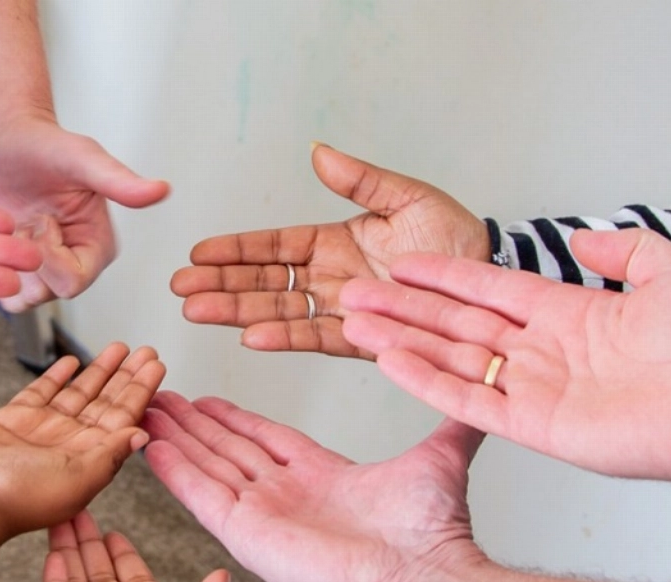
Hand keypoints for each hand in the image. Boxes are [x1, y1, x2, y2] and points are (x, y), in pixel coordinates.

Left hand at [0, 113, 169, 311]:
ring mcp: (44, 267)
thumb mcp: (82, 158)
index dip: (50, 256)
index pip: (75, 281)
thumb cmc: (44, 144)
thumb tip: (160, 190)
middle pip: (50, 292)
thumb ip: (119, 180)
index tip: (41, 219)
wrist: (4, 138)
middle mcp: (75, 260)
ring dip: (8, 261)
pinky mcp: (18, 268)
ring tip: (11, 224)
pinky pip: (6, 293)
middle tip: (23, 219)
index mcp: (97, 244)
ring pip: (26, 297)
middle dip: (27, 256)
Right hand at [0, 342, 165, 538]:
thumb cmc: (19, 498)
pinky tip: (72, 362)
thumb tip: (142, 434)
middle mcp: (70, 444)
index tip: (157, 365)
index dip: (142, 391)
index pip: (124, 418)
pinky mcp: (14, 419)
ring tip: (119, 348)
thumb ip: (110, 455)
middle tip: (147, 349)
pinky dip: (58, 376)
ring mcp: (43, 430)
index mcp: (90, 459)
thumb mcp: (77, 480)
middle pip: (107, 402)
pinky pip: (43, 392)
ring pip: (79, 393)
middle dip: (127, 376)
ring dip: (100, 371)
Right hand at [142, 392, 483, 581]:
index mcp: (324, 482)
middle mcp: (288, 499)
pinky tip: (148, 446)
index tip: (205, 400)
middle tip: (161, 398)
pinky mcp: (246, 534)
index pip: (266, 442)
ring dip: (176, 439)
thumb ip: (449, 425)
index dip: (234, 420)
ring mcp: (263, 516)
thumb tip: (470, 389)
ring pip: (207, 466)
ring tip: (146, 411)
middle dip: (193, 425)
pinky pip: (200, 494)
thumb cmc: (433, 538)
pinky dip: (173, 470)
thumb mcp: (439, 460)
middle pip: (227, 452)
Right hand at [170, 143, 485, 356]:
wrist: (489, 279)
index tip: (198, 253)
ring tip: (198, 311)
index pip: (273, 247)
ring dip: (237, 311)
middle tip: (180, 289)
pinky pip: (315, 337)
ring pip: (278, 311)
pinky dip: (284, 337)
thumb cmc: (454, 238)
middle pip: (264, 282)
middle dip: (221, 285)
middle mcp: (328, 278)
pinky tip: (251, 336)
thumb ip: (360, 180)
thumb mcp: (405, 198)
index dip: (235, 250)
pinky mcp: (359, 338)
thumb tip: (318, 153)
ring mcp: (340, 309)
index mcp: (332, 243)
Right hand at [338, 229, 670, 489]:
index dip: (443, 277)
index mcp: (566, 314)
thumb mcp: (668, 271)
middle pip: (454, 323)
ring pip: (448, 359)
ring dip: (399, 341)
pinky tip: (389, 362)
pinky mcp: (529, 425)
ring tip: (355, 324)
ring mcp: (530, 389)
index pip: (487, 290)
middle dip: (402, 309)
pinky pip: (463, 401)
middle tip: (356, 294)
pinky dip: (424, 382)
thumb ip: (622, 249)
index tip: (402, 266)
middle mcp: (540, 351)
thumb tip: (582, 237)